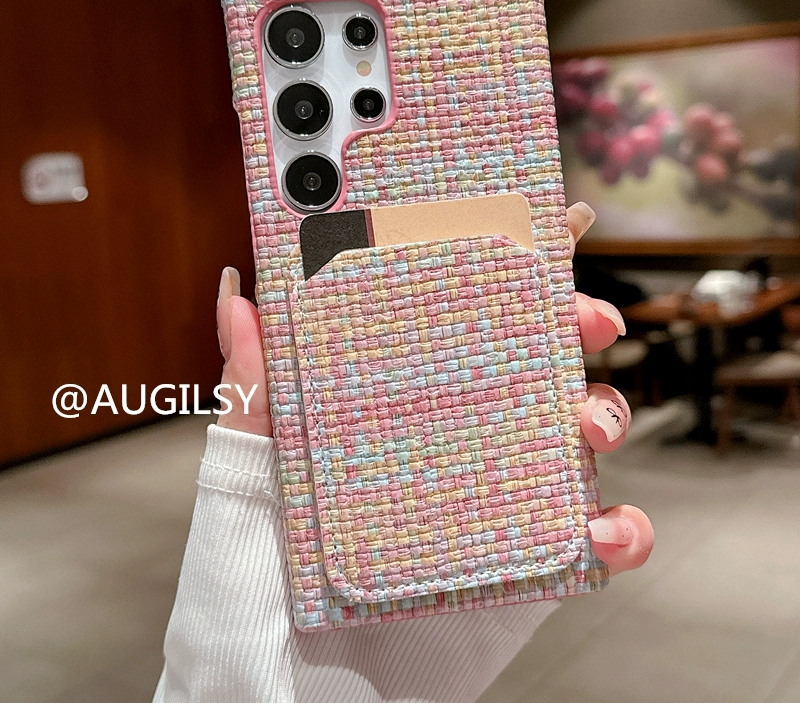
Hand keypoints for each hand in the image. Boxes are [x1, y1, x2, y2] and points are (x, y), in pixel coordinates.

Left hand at [216, 202, 652, 574]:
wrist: (295, 667)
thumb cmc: (271, 560)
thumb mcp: (253, 463)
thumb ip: (253, 385)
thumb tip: (237, 293)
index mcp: (414, 394)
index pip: (471, 315)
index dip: (516, 266)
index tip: (552, 224)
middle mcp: (468, 431)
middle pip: (543, 357)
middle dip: (580, 323)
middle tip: (589, 320)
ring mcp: (507, 488)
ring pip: (582, 431)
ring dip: (605, 412)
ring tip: (585, 426)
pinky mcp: (535, 554)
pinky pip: (601, 535)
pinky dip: (620, 528)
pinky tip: (599, 530)